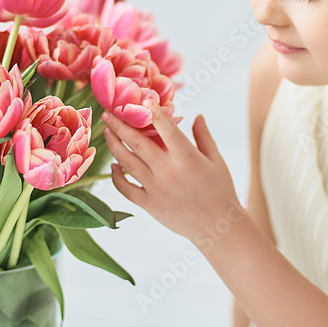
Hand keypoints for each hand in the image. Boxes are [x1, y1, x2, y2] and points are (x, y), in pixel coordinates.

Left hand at [101, 100, 244, 245]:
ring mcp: (156, 188)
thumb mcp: (216, 160)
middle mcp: (167, 171)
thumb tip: (197, 115)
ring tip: (107, 132)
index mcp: (186, 157)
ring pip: (127, 162)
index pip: (165, 127)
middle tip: (108, 112)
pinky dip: (116, 177)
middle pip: (137, 142)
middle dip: (120, 125)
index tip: (141, 99)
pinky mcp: (149, 204)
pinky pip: (126, 188)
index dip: (152, 111)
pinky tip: (113, 166)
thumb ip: (204, 136)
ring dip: (114, 145)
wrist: (217, 227)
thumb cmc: (220, 190)